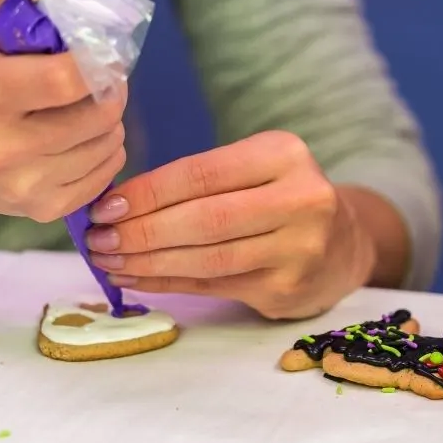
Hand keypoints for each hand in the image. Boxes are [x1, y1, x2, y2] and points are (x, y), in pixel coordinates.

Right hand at [0, 0, 126, 222]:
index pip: (67, 80)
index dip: (98, 62)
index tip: (103, 51)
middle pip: (98, 115)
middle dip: (111, 89)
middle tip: (102, 76)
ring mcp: (21, 186)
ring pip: (109, 145)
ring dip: (110, 120)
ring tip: (86, 105)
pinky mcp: (41, 211)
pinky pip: (106, 175)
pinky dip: (106, 150)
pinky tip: (82, 136)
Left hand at [85, 131, 376, 319]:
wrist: (344, 245)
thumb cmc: (280, 200)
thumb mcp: (256, 170)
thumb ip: (202, 181)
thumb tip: (118, 202)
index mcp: (285, 155)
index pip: (202, 174)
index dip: (148, 192)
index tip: (105, 205)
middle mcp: (300, 199)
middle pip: (204, 219)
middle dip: (142, 231)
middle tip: (98, 239)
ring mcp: (298, 248)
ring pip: (207, 258)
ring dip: (148, 262)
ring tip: (109, 260)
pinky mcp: (287, 287)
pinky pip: (213, 285)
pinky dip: (167, 282)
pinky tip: (136, 278)